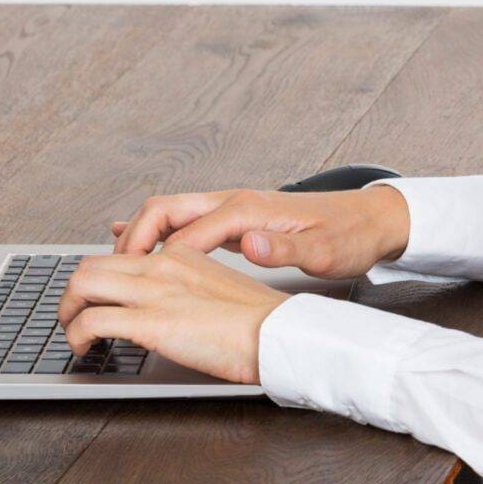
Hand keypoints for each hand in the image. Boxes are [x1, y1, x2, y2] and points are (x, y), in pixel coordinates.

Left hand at [56, 246, 289, 384]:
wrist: (278, 333)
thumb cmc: (261, 320)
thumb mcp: (222, 286)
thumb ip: (192, 286)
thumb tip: (174, 306)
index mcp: (182, 253)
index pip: (123, 254)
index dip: (102, 278)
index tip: (98, 298)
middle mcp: (162, 265)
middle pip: (91, 264)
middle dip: (72, 293)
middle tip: (73, 316)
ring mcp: (154, 292)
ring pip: (82, 285)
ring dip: (66, 311)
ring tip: (72, 334)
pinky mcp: (150, 322)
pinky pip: (92, 321)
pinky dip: (77, 336)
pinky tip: (85, 350)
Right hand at [110, 185, 410, 279]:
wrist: (373, 219)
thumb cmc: (351, 235)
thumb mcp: (325, 252)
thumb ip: (286, 250)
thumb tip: (250, 246)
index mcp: (249, 210)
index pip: (184, 230)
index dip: (150, 255)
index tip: (126, 281)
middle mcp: (236, 202)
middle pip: (165, 209)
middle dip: (131, 237)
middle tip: (108, 273)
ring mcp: (235, 208)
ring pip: (171, 213)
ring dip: (141, 235)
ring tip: (113, 266)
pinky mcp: (239, 219)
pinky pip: (187, 221)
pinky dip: (159, 233)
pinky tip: (139, 242)